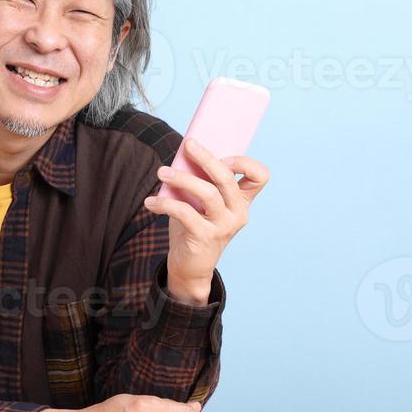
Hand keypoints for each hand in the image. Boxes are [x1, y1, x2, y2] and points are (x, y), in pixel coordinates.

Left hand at [144, 138, 269, 303]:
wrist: (191, 267)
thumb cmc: (194, 227)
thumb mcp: (200, 202)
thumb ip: (199, 181)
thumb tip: (182, 155)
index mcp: (241, 201)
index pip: (260, 176)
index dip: (243, 162)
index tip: (221, 156)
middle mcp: (238, 213)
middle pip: (227, 178)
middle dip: (206, 157)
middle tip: (188, 144)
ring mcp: (224, 226)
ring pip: (207, 193)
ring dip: (182, 178)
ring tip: (162, 172)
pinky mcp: (204, 237)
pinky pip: (184, 213)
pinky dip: (165, 203)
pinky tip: (151, 202)